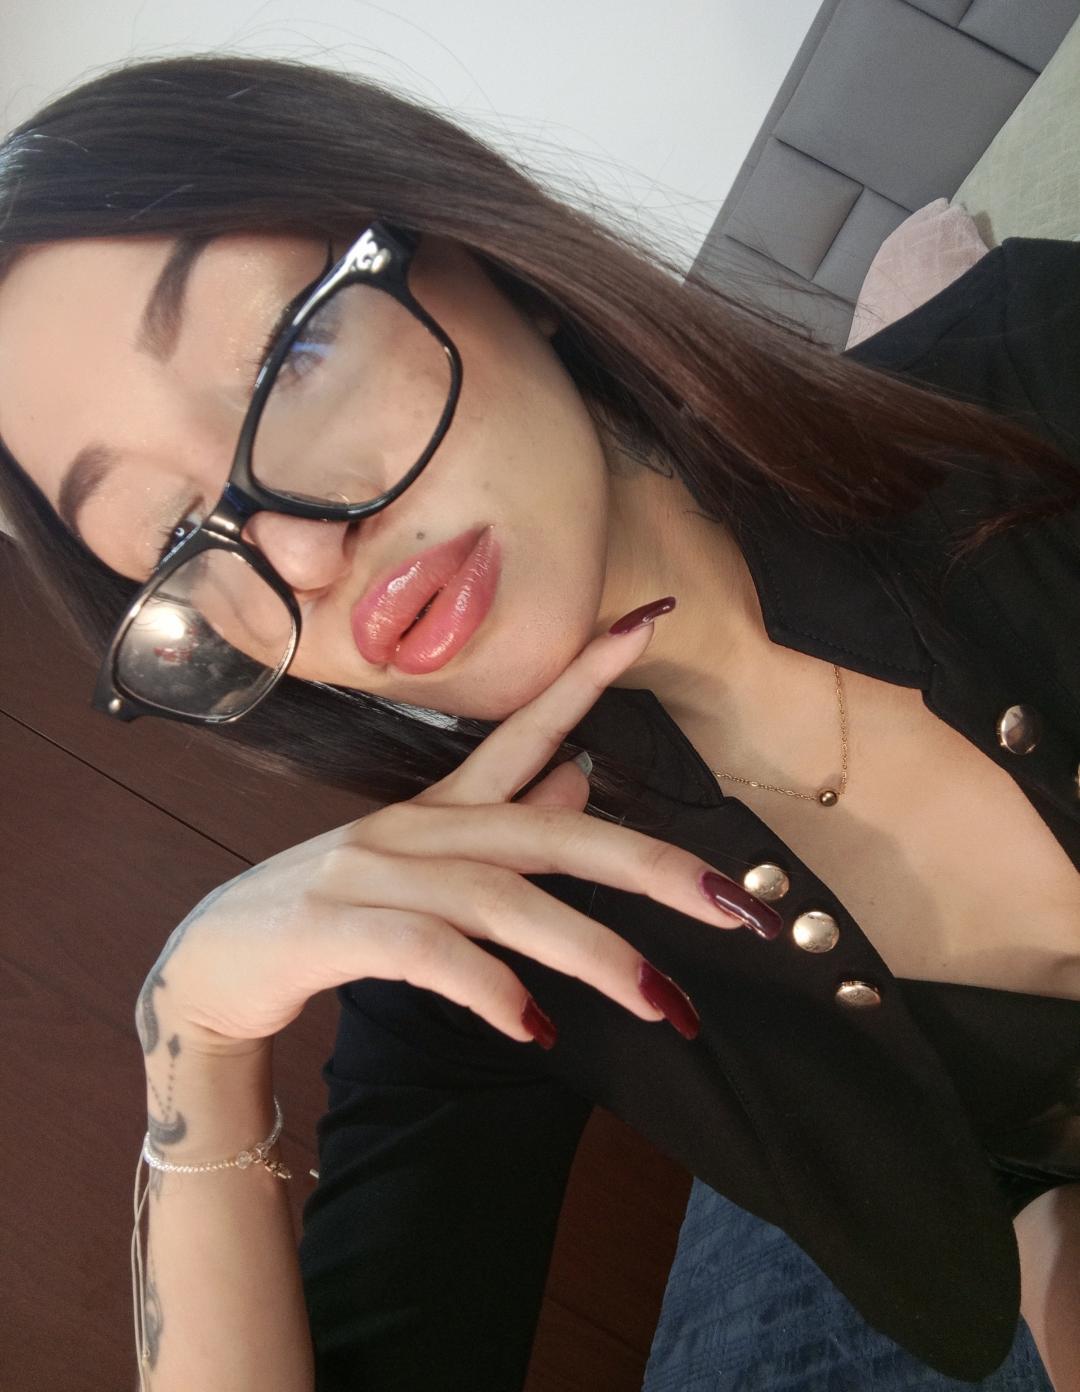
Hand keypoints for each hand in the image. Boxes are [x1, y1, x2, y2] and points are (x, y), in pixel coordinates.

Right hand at [135, 598, 777, 1060]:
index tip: (650, 620)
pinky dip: (489, 988)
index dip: (586, 677)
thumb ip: (503, 829)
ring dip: (593, 953)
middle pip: (548, 830)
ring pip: (504, 899)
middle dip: (650, 865)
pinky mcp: (333, 927)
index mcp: (439, 811)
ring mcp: (369, 873)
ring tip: (665, 1006)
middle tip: (734, 912)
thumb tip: (581, 778)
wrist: (208, 970)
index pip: (524, 730)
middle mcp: (411, 828)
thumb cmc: (331, 919)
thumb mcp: (423, 870)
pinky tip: (537, 1030)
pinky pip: (429, 952)